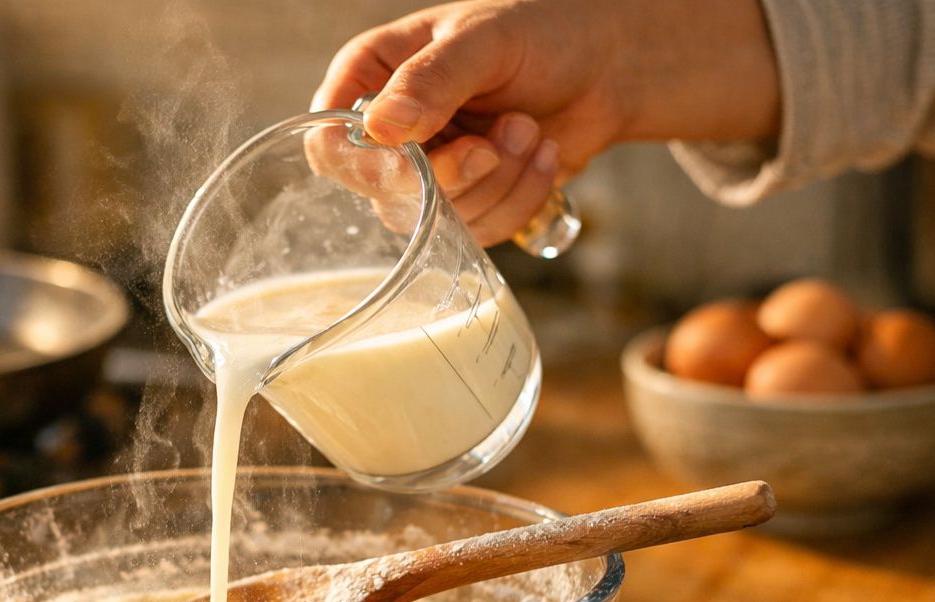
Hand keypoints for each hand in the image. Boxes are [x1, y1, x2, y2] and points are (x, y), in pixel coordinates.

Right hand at [312, 0, 779, 245]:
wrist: (604, 67)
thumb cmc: (540, 34)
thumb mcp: (484, 42)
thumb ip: (432, 81)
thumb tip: (379, 128)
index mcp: (369, 79)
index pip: (330, 147)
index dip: (370, 167)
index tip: (425, 160)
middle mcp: (388, 135)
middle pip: (387, 195)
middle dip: (459, 175)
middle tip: (506, 133)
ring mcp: (426, 177)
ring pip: (438, 223)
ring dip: (501, 181)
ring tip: (530, 129)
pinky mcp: (467, 207)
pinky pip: (479, 234)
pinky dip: (522, 199)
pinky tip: (543, 156)